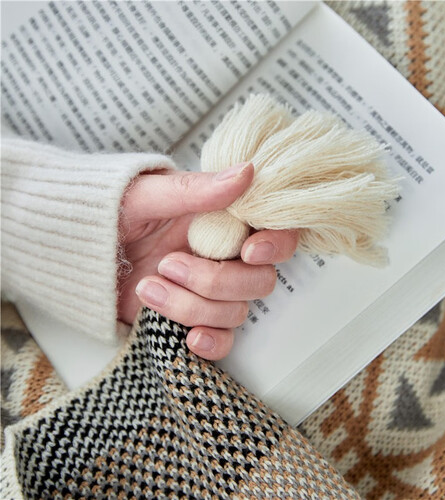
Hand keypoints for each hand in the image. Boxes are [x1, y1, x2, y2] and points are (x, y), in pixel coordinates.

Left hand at [118, 162, 297, 359]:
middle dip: (215, 280)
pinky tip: (189, 338)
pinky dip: (211, 344)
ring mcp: (209, 291)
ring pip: (235, 313)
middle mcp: (224, 257)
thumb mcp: (147, 194)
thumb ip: (195, 189)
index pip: (275, 233)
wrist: (75, 251)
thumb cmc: (108, 213)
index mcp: (222, 221)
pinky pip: (222, 341)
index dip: (275, 245)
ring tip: (147, 286)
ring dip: (191, 306)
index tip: (248, 250)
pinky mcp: (192, 318)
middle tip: (169, 264)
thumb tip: (245, 172)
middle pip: (259, 281)